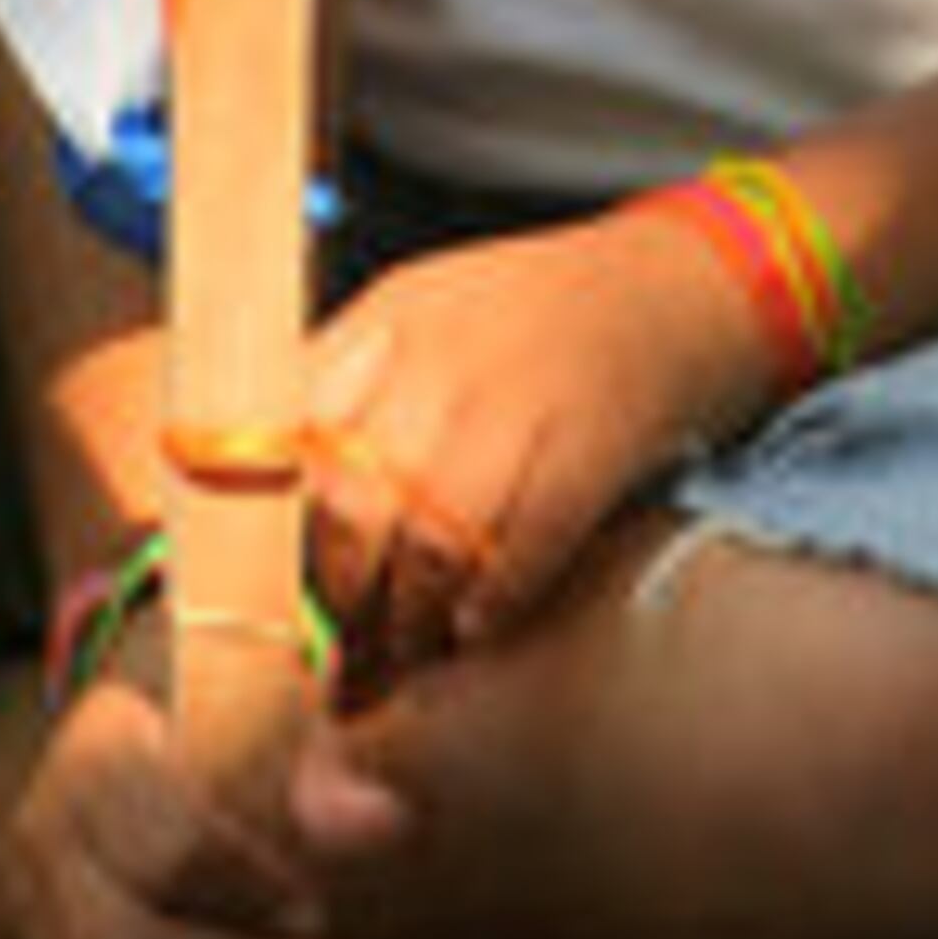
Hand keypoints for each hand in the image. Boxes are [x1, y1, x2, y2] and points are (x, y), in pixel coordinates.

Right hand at [0, 667, 381, 938]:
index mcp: (100, 745)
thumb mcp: (278, 702)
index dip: (248, 893)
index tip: (317, 915)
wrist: (142, 703)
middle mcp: (49, 825)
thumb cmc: (221, 698)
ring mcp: (38, 893)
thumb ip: (324, 769)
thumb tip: (385, 825)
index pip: (170, 846)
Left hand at [302, 204, 767, 682]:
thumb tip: (266, 492)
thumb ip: (346, 385)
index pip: (289, 431)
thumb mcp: (424, 310)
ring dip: (405, 620)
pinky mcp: (592, 447)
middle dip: (332, 594)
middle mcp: (444, 353)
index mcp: (389, 316)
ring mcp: (520, 398)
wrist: (677, 283)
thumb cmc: (536, 310)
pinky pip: (522, 550)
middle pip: (349, 497)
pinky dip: (488, 604)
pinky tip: (471, 628)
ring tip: (400, 655)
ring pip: (428, 537)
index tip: (260, 590)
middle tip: (328, 648)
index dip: (268, 527)